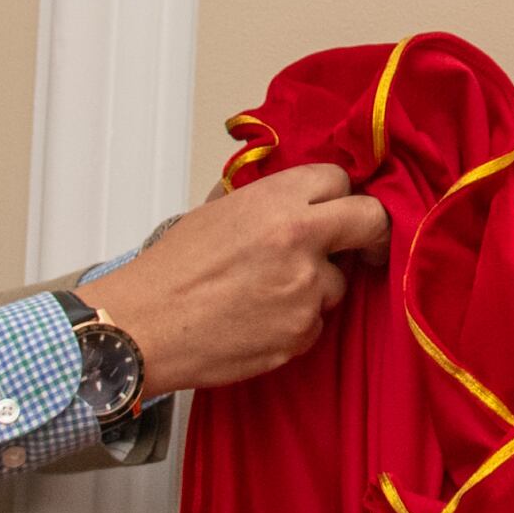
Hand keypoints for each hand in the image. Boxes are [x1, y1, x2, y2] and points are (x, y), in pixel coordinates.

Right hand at [84, 161, 386, 395]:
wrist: (143, 327)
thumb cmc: (169, 271)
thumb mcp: (217, 212)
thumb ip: (264, 201)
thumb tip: (292, 197)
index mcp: (277, 202)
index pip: (340, 179)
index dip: (339, 193)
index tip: (340, 206)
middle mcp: (302, 241)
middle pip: (371, 222)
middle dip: (370, 232)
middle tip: (364, 243)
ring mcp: (306, 290)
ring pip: (338, 282)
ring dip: (315, 286)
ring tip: (265, 293)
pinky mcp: (302, 333)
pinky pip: (315, 323)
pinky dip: (296, 322)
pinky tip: (258, 320)